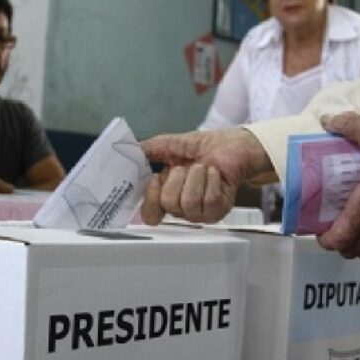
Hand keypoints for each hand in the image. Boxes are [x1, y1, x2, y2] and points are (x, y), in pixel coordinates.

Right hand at [140, 128, 273, 224]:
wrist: (231, 145)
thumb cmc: (204, 147)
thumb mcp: (169, 144)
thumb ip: (147, 150)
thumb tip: (128, 152)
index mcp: (164, 196)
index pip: (149, 215)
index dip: (150, 198)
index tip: (155, 178)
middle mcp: (180, 209)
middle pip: (168, 204)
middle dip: (178, 177)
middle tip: (187, 167)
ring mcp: (199, 213)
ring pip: (188, 203)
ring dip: (196, 177)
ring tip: (203, 168)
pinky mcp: (218, 211)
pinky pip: (209, 200)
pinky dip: (212, 180)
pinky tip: (215, 174)